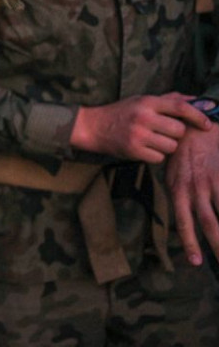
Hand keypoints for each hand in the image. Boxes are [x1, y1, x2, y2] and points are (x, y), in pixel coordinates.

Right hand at [70, 92, 212, 161]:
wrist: (93, 127)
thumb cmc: (121, 112)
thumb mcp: (142, 100)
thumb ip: (169, 99)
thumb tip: (198, 99)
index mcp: (147, 102)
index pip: (180, 107)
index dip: (198, 115)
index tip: (208, 124)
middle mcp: (143, 117)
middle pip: (179, 130)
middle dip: (176, 134)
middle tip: (164, 132)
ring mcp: (138, 134)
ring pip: (171, 146)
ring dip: (167, 146)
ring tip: (153, 140)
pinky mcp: (134, 150)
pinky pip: (159, 157)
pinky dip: (155, 155)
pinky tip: (144, 148)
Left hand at [165, 125, 218, 266]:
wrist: (192, 126)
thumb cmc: (182, 154)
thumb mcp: (173, 175)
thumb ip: (179, 198)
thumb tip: (186, 221)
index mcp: (177, 190)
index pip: (184, 222)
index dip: (190, 243)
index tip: (195, 262)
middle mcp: (194, 189)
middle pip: (209, 225)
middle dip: (217, 246)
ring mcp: (211, 181)